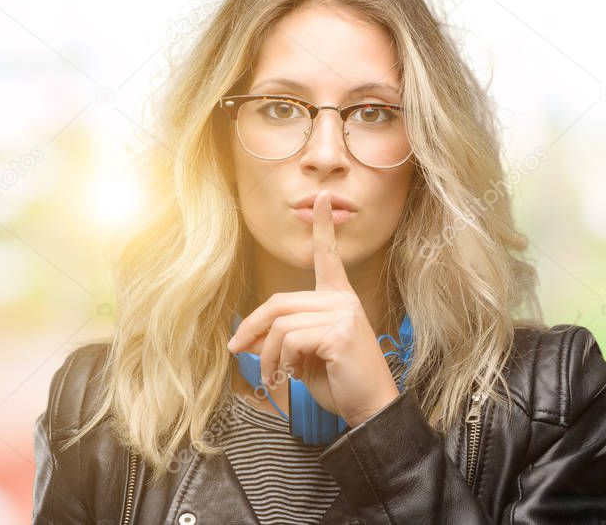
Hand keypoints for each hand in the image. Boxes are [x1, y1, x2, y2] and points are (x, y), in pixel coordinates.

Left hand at [226, 190, 399, 426]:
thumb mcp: (303, 358)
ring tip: (272, 376)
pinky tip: (288, 376)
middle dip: (252, 327)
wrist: (369, 408)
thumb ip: (280, 341)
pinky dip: (279, 361)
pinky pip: (291, 340)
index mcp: (339, 300)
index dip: (323, 227)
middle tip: (236, 350)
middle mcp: (343, 301)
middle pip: (280, 301)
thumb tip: (246, 338)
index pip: (328, 257)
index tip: (320, 198)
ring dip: (267, 355)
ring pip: (281, 324)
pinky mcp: (339, 332)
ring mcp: (343, 314)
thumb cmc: (340, 382)